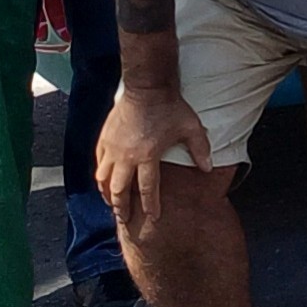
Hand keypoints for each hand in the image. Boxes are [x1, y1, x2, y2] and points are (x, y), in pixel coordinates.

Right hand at [97, 88, 209, 231]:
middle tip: (123, 219)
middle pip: (119, 190)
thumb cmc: (170, 107)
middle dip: (121, 207)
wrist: (147, 87)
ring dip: (106, 194)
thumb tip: (208, 168)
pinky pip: (98, 162)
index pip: (148, 189)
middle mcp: (126, 156)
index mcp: (147, 156)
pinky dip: (100, 175)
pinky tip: (103, 180)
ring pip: (103, 179)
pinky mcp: (104, 138)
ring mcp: (112, 147)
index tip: (153, 217)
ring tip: (111, 203)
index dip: (150, 205)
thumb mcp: (191, 127)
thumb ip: (200, 149)